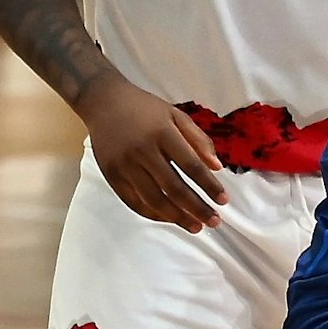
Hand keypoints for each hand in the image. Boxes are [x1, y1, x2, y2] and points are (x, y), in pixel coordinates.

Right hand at [73, 73, 226, 232]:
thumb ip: (199, 140)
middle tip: (214, 222)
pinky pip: (134, 202)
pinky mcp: (111, 175)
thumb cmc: (145, 109)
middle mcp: (143, 151)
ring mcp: (124, 165)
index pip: (191, 166)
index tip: (224, 200)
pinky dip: (153, 214)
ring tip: (196, 226)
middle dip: (197, 208)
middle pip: (174, 188)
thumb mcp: (176, 115)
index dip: (209, 186)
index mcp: (163, 133)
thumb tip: (217, 168)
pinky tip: (170, 218)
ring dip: (177, 217)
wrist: (103, 102)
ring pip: (154, 200)